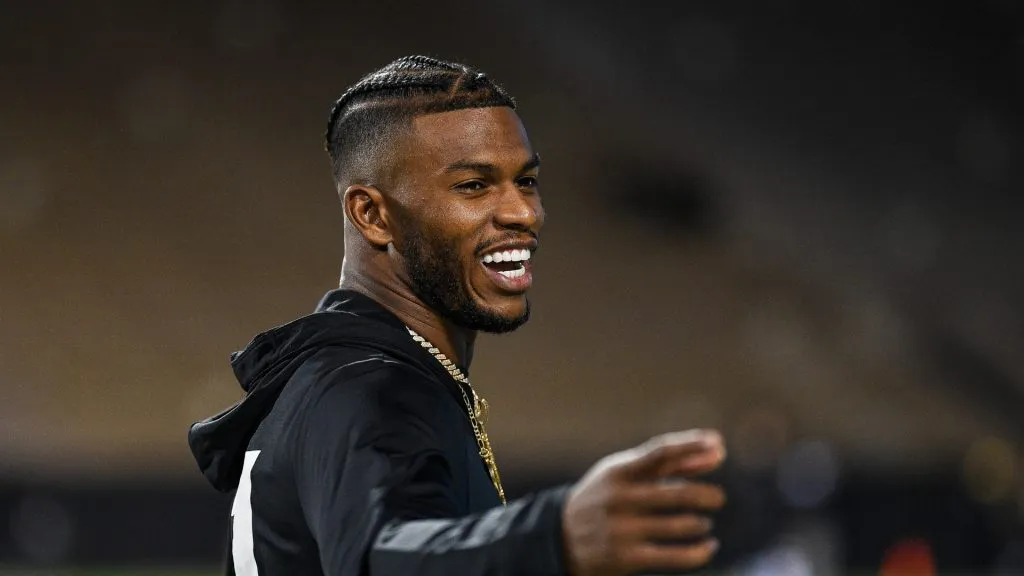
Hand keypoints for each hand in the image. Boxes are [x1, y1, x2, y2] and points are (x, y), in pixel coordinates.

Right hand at [562, 429, 726, 574]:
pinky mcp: (626, 558)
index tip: (718, 443)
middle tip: (718, 498)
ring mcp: (622, 529)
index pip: (660, 452)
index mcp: (619, 471)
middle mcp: (619, 498)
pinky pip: (674, 557)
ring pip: (679, 525)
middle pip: (677, 492)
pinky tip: (709, 547)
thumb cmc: (605, 498)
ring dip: (700, 523)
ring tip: (703, 523)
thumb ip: (671, 464)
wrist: (561, 538)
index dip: (691, 445)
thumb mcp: (627, 475)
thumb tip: (717, 451)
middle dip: (706, 494)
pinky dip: (699, 552)